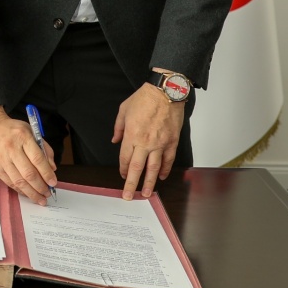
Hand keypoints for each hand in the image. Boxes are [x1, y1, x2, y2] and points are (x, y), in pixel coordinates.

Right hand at [0, 106, 56, 204]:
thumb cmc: (10, 128)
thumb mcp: (30, 130)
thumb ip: (43, 148)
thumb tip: (52, 168)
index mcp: (23, 137)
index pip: (38, 159)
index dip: (47, 173)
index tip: (53, 182)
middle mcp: (11, 148)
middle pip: (29, 173)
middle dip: (40, 187)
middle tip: (48, 194)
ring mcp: (1, 159)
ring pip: (19, 181)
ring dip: (31, 193)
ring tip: (40, 199)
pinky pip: (9, 182)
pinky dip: (20, 190)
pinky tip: (27, 193)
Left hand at [112, 84, 185, 199]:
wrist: (165, 91)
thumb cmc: (144, 98)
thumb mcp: (123, 109)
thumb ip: (118, 127)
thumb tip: (115, 140)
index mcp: (132, 134)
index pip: (125, 158)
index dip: (123, 169)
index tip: (122, 175)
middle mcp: (145, 142)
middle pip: (137, 168)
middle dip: (132, 184)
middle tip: (128, 196)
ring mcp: (160, 143)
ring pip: (154, 168)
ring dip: (149, 182)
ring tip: (146, 194)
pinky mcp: (172, 142)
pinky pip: (168, 160)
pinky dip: (164, 170)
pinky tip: (161, 176)